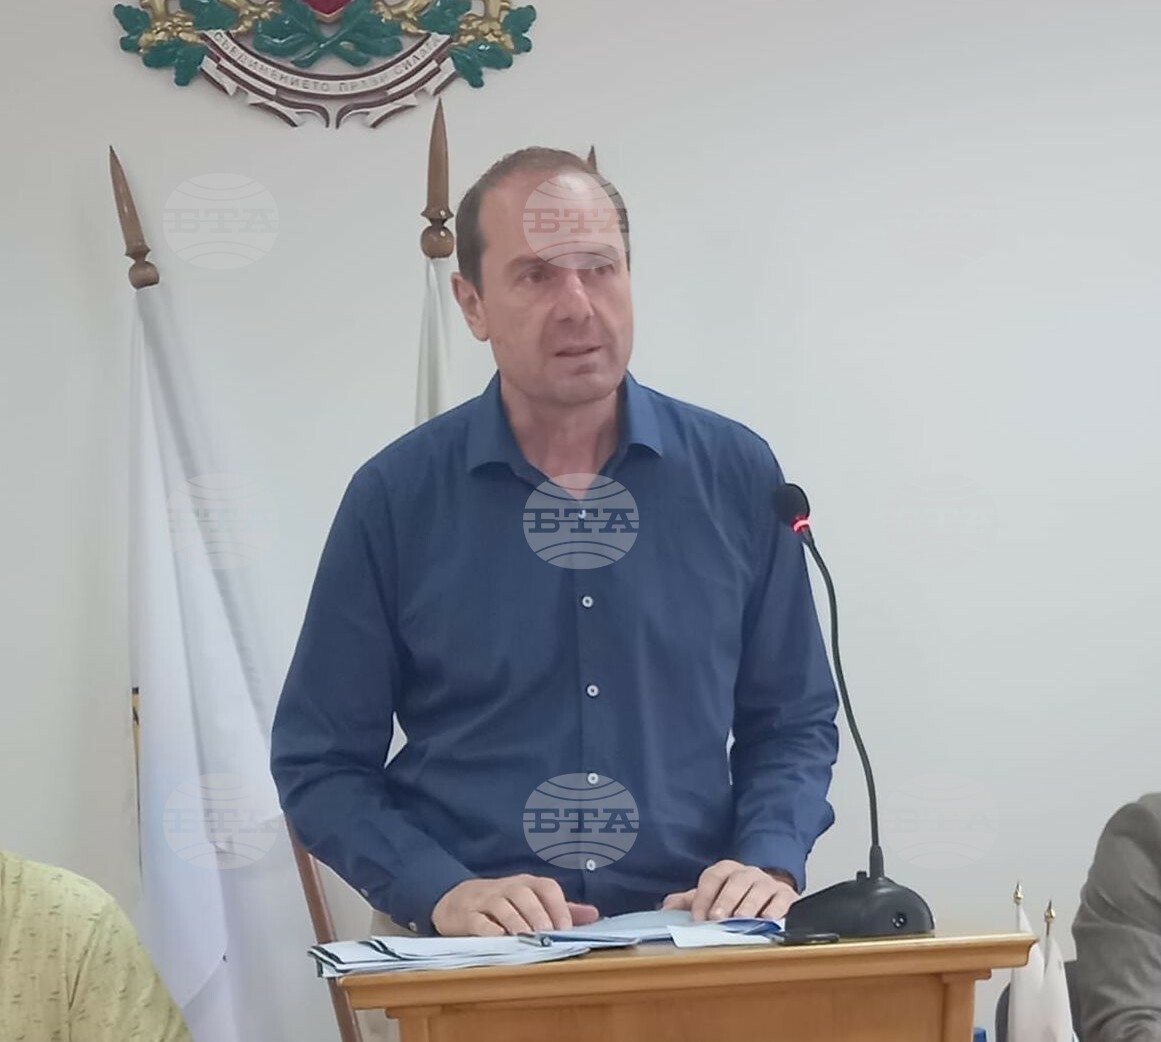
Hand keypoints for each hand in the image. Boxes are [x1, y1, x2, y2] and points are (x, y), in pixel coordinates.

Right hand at [432, 874, 599, 936]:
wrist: (456, 901)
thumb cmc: (502, 902)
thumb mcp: (531, 900)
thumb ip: (561, 909)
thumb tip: (594, 914)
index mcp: (526, 884)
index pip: (546, 886)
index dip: (558, 905)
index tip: (565, 928)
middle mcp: (506, 887)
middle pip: (523, 895)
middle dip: (537, 914)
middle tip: (546, 935)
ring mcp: (484, 900)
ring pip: (501, 906)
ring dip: (516, 922)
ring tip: (526, 938)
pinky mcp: (466, 915)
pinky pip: (477, 920)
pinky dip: (488, 930)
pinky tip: (499, 939)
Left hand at [661, 860, 798, 920]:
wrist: (771, 898)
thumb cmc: (736, 900)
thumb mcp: (712, 898)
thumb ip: (690, 902)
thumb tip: (665, 910)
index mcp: (727, 871)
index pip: (713, 877)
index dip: (703, 896)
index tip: (697, 918)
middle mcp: (748, 873)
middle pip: (736, 881)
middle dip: (725, 900)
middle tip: (717, 918)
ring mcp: (769, 883)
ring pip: (758, 889)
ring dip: (748, 905)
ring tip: (740, 920)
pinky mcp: (787, 896)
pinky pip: (782, 899)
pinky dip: (775, 910)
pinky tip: (768, 920)